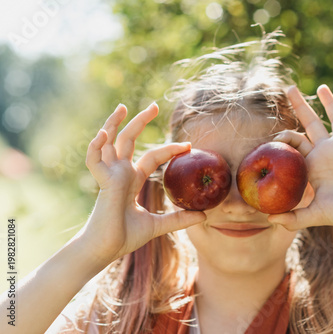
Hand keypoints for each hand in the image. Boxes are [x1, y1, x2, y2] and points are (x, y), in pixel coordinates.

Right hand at [79, 103, 205, 264]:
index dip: (169, 150)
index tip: (188, 146)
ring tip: (122, 107)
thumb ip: (179, 219)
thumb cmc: (125, 237)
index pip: (152, 157)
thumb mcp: (158, 225)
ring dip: (114, 124)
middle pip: (129, 140)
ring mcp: (110, 176)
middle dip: (140, 122)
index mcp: (131, 180)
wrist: (106, 250)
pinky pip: (95, 160)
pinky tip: (103, 134)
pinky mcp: (103, 183)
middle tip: (154, 106)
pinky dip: (96, 146)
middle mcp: (121, 173)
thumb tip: (204, 216)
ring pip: (110, 143)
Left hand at [269, 85, 332, 230]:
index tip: (274, 136)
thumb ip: (293, 218)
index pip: (294, 143)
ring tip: (321, 86)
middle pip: (309, 122)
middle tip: (288, 88)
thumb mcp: (315, 214)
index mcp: (312, 163)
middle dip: (299, 105)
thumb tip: (268, 221)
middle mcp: (325, 150)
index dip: (283, 138)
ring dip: (328, 101)